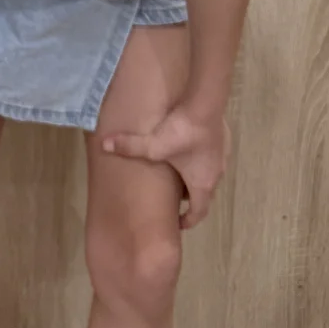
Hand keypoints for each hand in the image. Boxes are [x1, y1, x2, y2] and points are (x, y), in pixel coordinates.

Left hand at [103, 104, 230, 229]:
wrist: (206, 104)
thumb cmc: (182, 133)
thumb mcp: (152, 144)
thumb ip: (129, 147)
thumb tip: (104, 145)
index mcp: (202, 184)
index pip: (199, 213)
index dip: (187, 221)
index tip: (177, 224)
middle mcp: (216, 175)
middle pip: (203, 194)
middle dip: (188, 198)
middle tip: (171, 196)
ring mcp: (222, 157)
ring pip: (208, 174)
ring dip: (195, 176)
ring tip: (178, 170)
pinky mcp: (223, 141)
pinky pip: (211, 157)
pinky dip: (200, 158)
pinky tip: (188, 145)